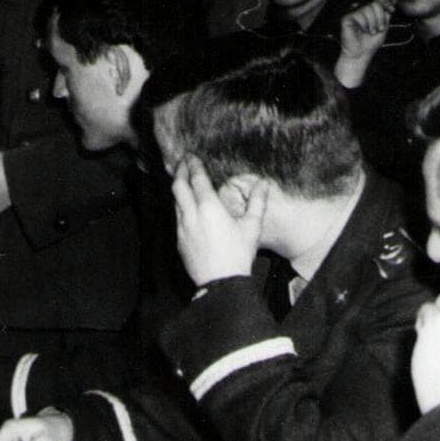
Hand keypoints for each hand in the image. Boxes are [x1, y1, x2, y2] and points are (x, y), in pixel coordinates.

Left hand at [170, 157, 265, 285]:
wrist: (221, 283)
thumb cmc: (238, 255)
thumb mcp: (252, 227)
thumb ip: (257, 202)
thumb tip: (264, 184)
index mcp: (209, 208)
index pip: (197, 179)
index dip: (193, 165)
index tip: (191, 157)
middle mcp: (191, 215)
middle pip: (178, 186)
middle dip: (180, 172)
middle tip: (182, 163)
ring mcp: (182, 228)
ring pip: (175, 202)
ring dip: (178, 189)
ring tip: (183, 182)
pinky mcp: (179, 241)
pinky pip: (176, 218)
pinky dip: (180, 207)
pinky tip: (186, 208)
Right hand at [335, 0, 392, 87]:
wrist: (361, 54)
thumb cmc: (371, 43)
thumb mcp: (384, 27)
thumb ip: (386, 14)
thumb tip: (392, 0)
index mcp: (370, 11)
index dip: (386, 2)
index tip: (392, 10)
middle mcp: (361, 10)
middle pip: (374, 3)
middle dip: (380, 17)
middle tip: (379, 29)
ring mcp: (353, 13)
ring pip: (367, 8)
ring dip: (372, 22)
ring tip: (369, 32)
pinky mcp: (346, 18)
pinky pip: (358, 14)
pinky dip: (363, 24)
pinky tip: (361, 30)